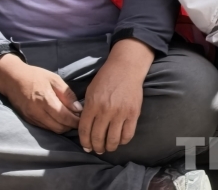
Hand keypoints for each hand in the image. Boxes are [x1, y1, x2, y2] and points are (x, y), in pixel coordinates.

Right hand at [0, 54, 82, 133]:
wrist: (12, 78)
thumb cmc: (35, 76)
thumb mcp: (53, 79)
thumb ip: (67, 94)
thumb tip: (78, 109)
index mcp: (46, 99)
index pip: (65, 118)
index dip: (76, 121)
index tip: (83, 118)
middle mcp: (38, 112)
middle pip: (60, 127)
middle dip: (71, 126)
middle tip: (77, 119)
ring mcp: (32, 118)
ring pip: (53, 130)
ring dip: (63, 127)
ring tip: (68, 119)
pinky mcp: (28, 120)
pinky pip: (45, 128)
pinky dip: (53, 126)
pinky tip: (57, 119)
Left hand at [79, 39, 153, 154]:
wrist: (125, 68)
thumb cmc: (105, 78)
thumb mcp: (90, 90)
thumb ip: (87, 108)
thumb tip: (84, 126)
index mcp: (92, 104)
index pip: (85, 129)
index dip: (84, 142)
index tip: (86, 147)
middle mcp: (106, 110)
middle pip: (98, 137)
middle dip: (96, 147)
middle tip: (97, 149)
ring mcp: (121, 113)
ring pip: (113, 140)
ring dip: (109, 147)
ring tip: (107, 147)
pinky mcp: (133, 114)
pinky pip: (127, 135)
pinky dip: (122, 141)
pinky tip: (119, 140)